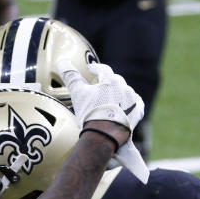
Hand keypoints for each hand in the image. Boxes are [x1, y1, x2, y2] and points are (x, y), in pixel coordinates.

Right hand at [57, 59, 147, 181]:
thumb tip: (62, 62)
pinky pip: (136, 105)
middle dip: (107, 82)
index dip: (95, 68)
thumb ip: (71, 76)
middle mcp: (124, 88)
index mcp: (110, 81)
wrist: (104, 137)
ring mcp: (133, 100)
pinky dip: (130, 105)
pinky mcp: (137, 113)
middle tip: (100, 86)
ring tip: (111, 100)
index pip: (103, 69)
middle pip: (115, 80)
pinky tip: (125, 108)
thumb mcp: (78, 94)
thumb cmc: (90, 114)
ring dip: (119, 93)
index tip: (91, 69)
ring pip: (126, 92)